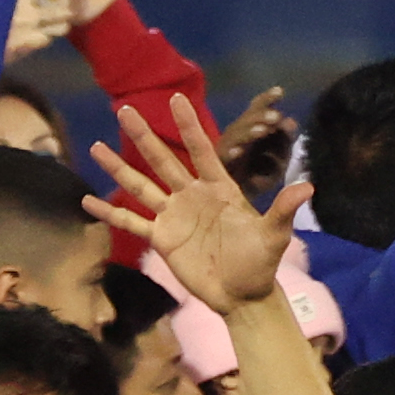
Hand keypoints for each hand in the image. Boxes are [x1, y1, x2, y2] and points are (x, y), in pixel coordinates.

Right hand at [84, 102, 307, 313]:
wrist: (242, 295)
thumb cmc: (260, 263)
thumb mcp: (274, 236)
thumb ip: (283, 210)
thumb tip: (308, 186)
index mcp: (218, 189)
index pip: (201, 151)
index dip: (189, 127)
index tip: (177, 98)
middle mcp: (192, 196)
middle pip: (163, 160)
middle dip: (144, 136)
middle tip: (124, 108)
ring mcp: (174, 216)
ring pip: (141, 186)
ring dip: (119, 167)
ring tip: (96, 146)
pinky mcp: (161, 239)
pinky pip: (131, 222)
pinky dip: (110, 213)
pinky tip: (87, 200)